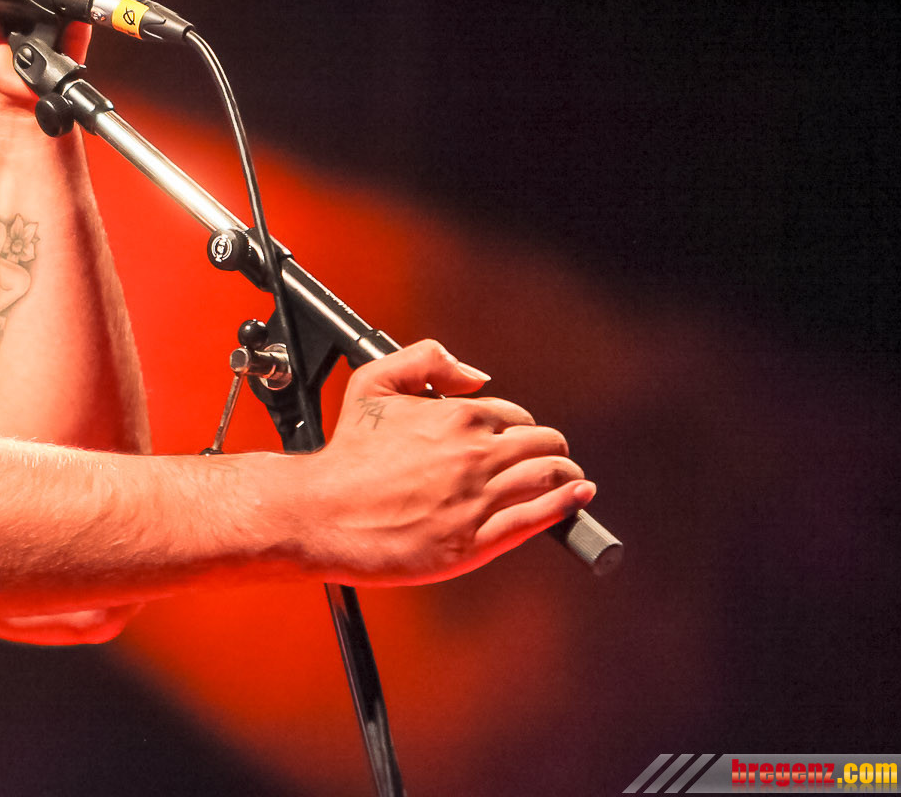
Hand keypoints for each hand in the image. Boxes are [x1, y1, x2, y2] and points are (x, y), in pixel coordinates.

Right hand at [300, 340, 594, 584]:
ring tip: (569, 481)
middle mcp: (475, 454)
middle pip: (545, 444)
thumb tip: (475, 374)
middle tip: (546, 460)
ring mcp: (479, 499)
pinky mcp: (478, 541)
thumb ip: (427, 359)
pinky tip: (577, 499)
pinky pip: (539, 518)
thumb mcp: (374, 382)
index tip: (513, 441)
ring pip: (551, 478)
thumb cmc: (347, 455)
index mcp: (457, 417)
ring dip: (567, 476)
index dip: (518, 429)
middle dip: (550, 450)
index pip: (516, 417)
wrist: (322, 513)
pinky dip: (567, 506)